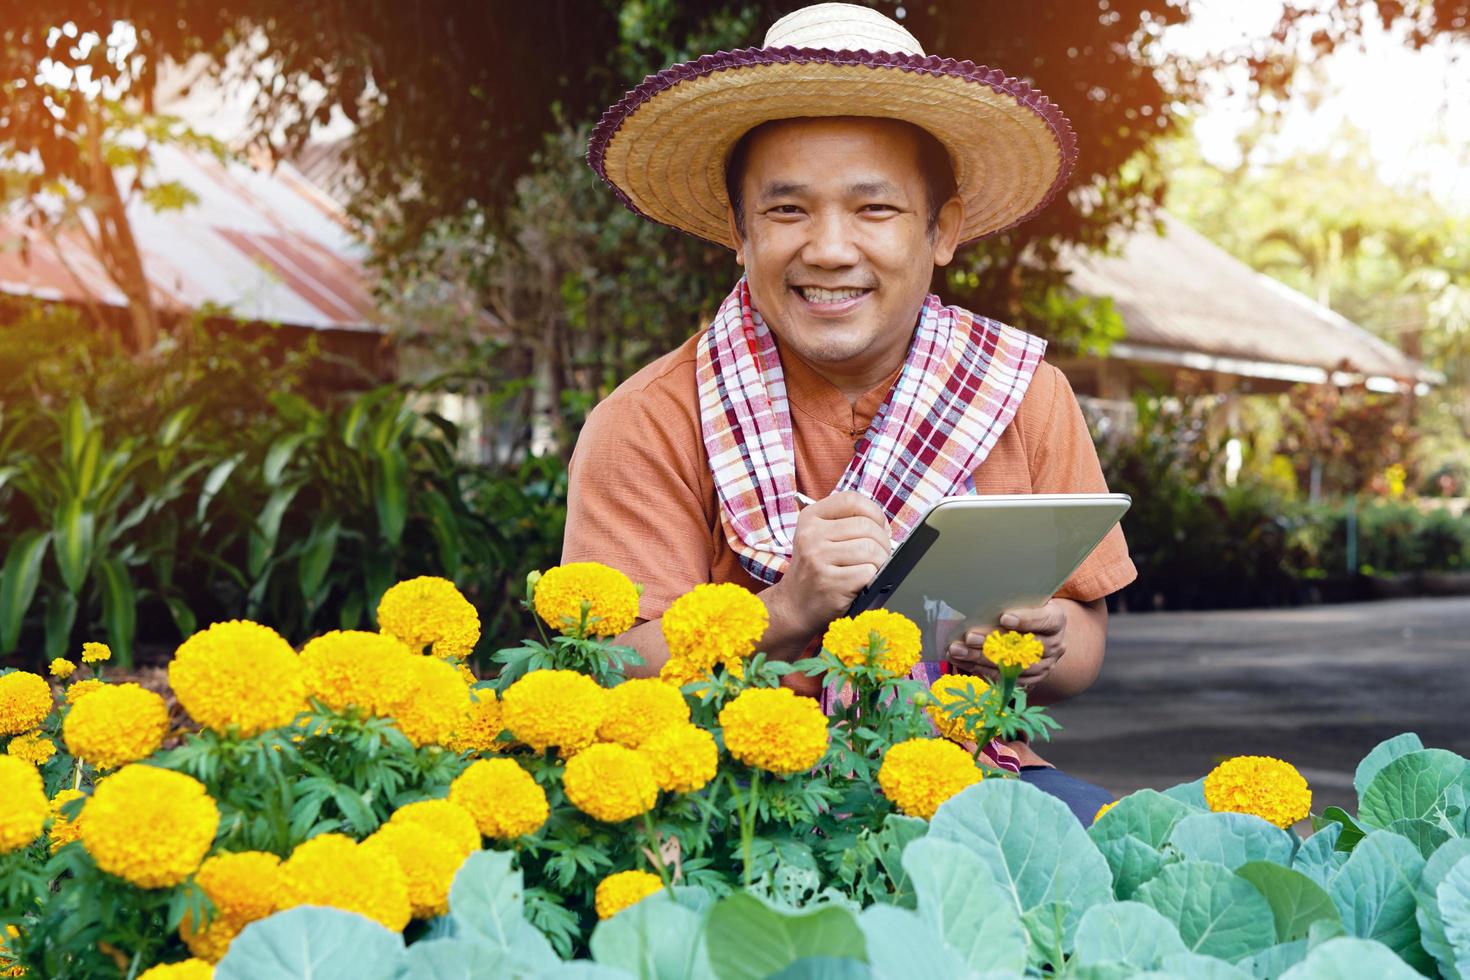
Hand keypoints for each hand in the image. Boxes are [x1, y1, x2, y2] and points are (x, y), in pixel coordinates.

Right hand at [766, 491, 890, 638]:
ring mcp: (818, 560)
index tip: (879, 527)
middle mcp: (811, 536)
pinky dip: (872, 579)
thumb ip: (847, 523)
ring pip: (870, 550)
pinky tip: (861, 584)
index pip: (852, 500)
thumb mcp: (819, 537)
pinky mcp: (830, 583)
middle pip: (866, 527)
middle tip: (879, 555)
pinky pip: (868, 573)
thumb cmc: (815, 569)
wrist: (793, 606)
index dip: (874, 512)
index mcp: (810, 517)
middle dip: (883, 542)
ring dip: (880, 562)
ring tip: (871, 569)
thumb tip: (885, 527)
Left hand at [946, 600, 1067, 688]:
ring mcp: (1044, 665)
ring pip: (1013, 666)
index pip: (1044, 620)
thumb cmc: (1025, 608)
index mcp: (1056, 620)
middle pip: (1025, 647)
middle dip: (994, 642)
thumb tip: (976, 600)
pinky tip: (964, 662)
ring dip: (982, 659)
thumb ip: (1009, 601)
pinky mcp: (1031, 679)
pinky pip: (1007, 680)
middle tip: (969, 637)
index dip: (1025, 620)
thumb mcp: (1023, 599)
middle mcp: (1054, 645)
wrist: (1038, 630)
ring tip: (958, 651)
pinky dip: (982, 671)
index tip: (1004, 618)